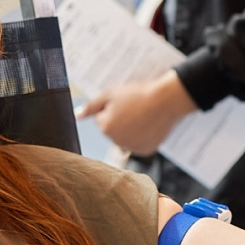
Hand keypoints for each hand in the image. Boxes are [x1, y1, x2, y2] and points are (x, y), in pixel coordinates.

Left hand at [77, 72, 197, 155]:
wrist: (167, 100)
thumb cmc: (139, 94)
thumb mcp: (111, 94)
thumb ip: (91, 106)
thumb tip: (77, 116)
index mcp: (105, 127)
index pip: (101, 118)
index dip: (112, 107)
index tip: (126, 102)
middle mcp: (116, 141)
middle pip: (112, 130)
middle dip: (120, 120)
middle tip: (135, 108)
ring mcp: (132, 147)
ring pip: (125, 138)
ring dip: (130, 129)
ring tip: (143, 116)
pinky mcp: (146, 150)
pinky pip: (139, 144)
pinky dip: (143, 136)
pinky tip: (149, 126)